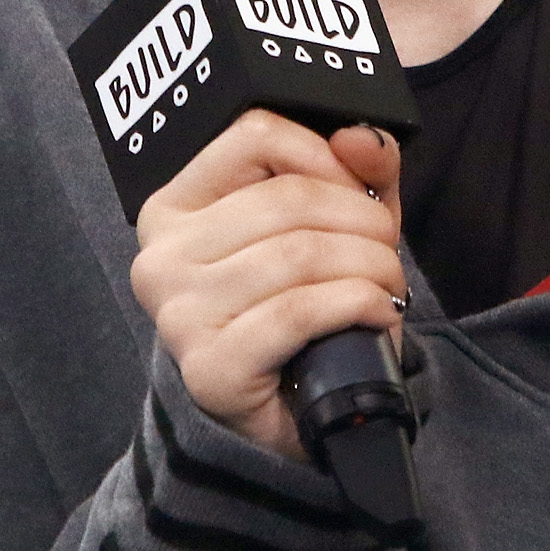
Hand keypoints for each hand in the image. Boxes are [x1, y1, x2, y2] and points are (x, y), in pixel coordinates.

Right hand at [130, 110, 405, 459]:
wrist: (287, 415)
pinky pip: (300, 311)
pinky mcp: (211, 367)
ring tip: (387, 285)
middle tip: (388, 251)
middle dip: (361, 222)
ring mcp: (180, 314)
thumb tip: (360, 136)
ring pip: (299, 253)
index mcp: (175, 207)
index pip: (254, 135)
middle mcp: (162, 257)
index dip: (324, 155)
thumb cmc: (302, 310)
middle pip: (287, 198)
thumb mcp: (334, 227)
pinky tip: (375, 313)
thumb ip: (355, 170)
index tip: (358, 191)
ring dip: (370, 266)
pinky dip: (357, 304)